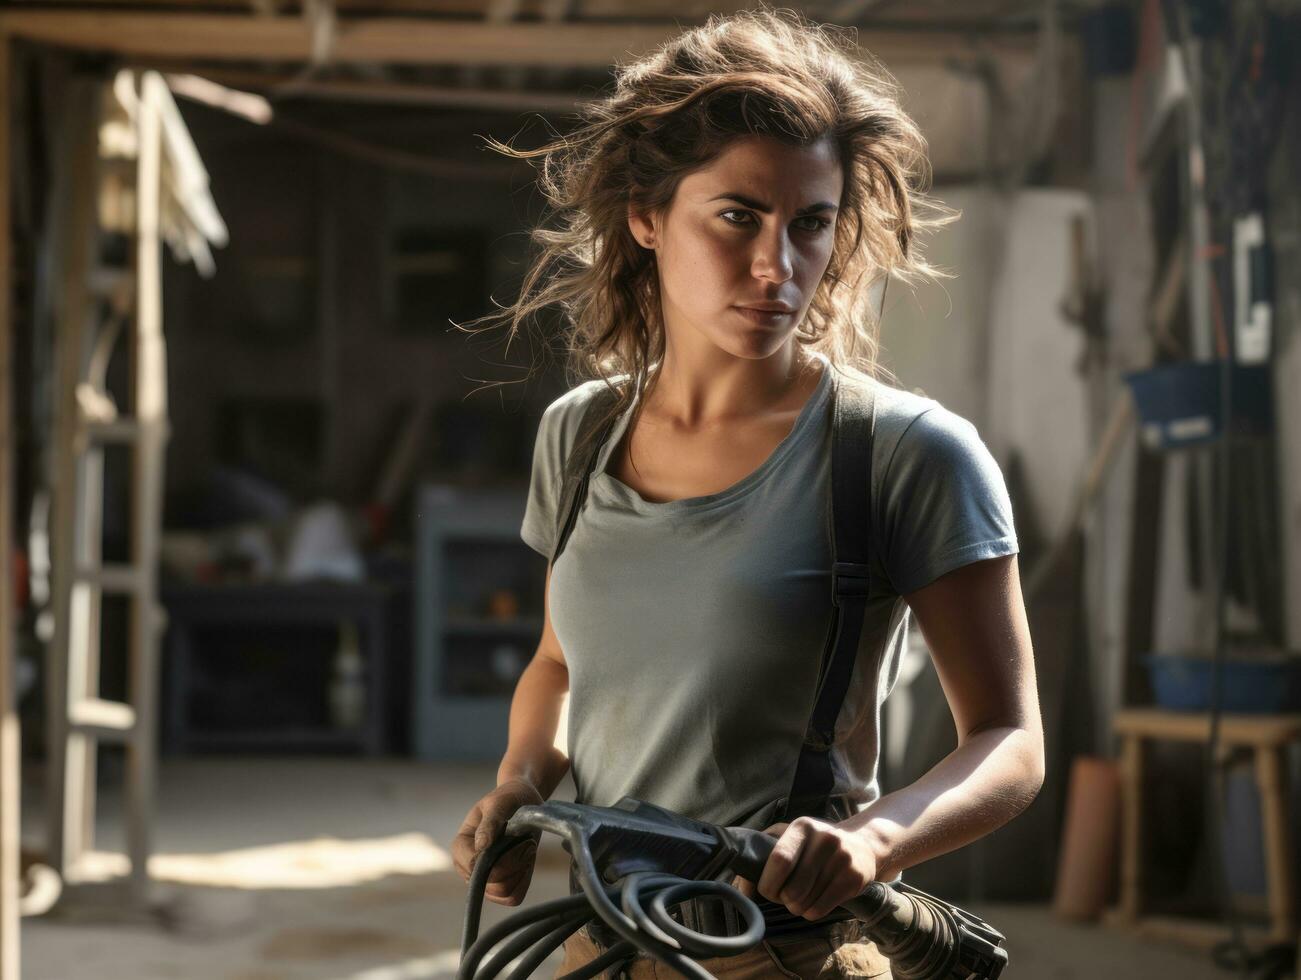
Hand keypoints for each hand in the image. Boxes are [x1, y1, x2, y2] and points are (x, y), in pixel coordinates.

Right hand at [452, 778, 543, 906]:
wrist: (521, 801)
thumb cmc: (508, 799)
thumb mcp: (500, 802)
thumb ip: (490, 822)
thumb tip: (481, 846)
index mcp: (461, 846)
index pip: (475, 867)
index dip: (500, 858)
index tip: (517, 838)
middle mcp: (467, 867)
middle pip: (491, 883)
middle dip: (515, 863)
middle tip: (527, 842)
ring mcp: (483, 879)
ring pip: (502, 893)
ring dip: (521, 871)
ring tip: (526, 849)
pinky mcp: (500, 885)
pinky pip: (512, 897)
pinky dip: (523, 881)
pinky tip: (526, 862)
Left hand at [730, 817, 878, 921]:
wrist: (864, 844)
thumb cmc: (817, 844)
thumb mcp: (793, 836)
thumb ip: (764, 851)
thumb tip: (740, 884)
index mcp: (802, 827)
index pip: (780, 860)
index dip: (769, 883)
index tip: (767, 890)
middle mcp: (823, 839)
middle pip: (792, 889)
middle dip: (783, 900)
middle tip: (785, 896)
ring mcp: (841, 859)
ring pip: (805, 902)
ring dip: (797, 907)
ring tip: (802, 897)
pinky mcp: (853, 878)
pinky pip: (820, 909)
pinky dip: (811, 913)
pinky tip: (815, 902)